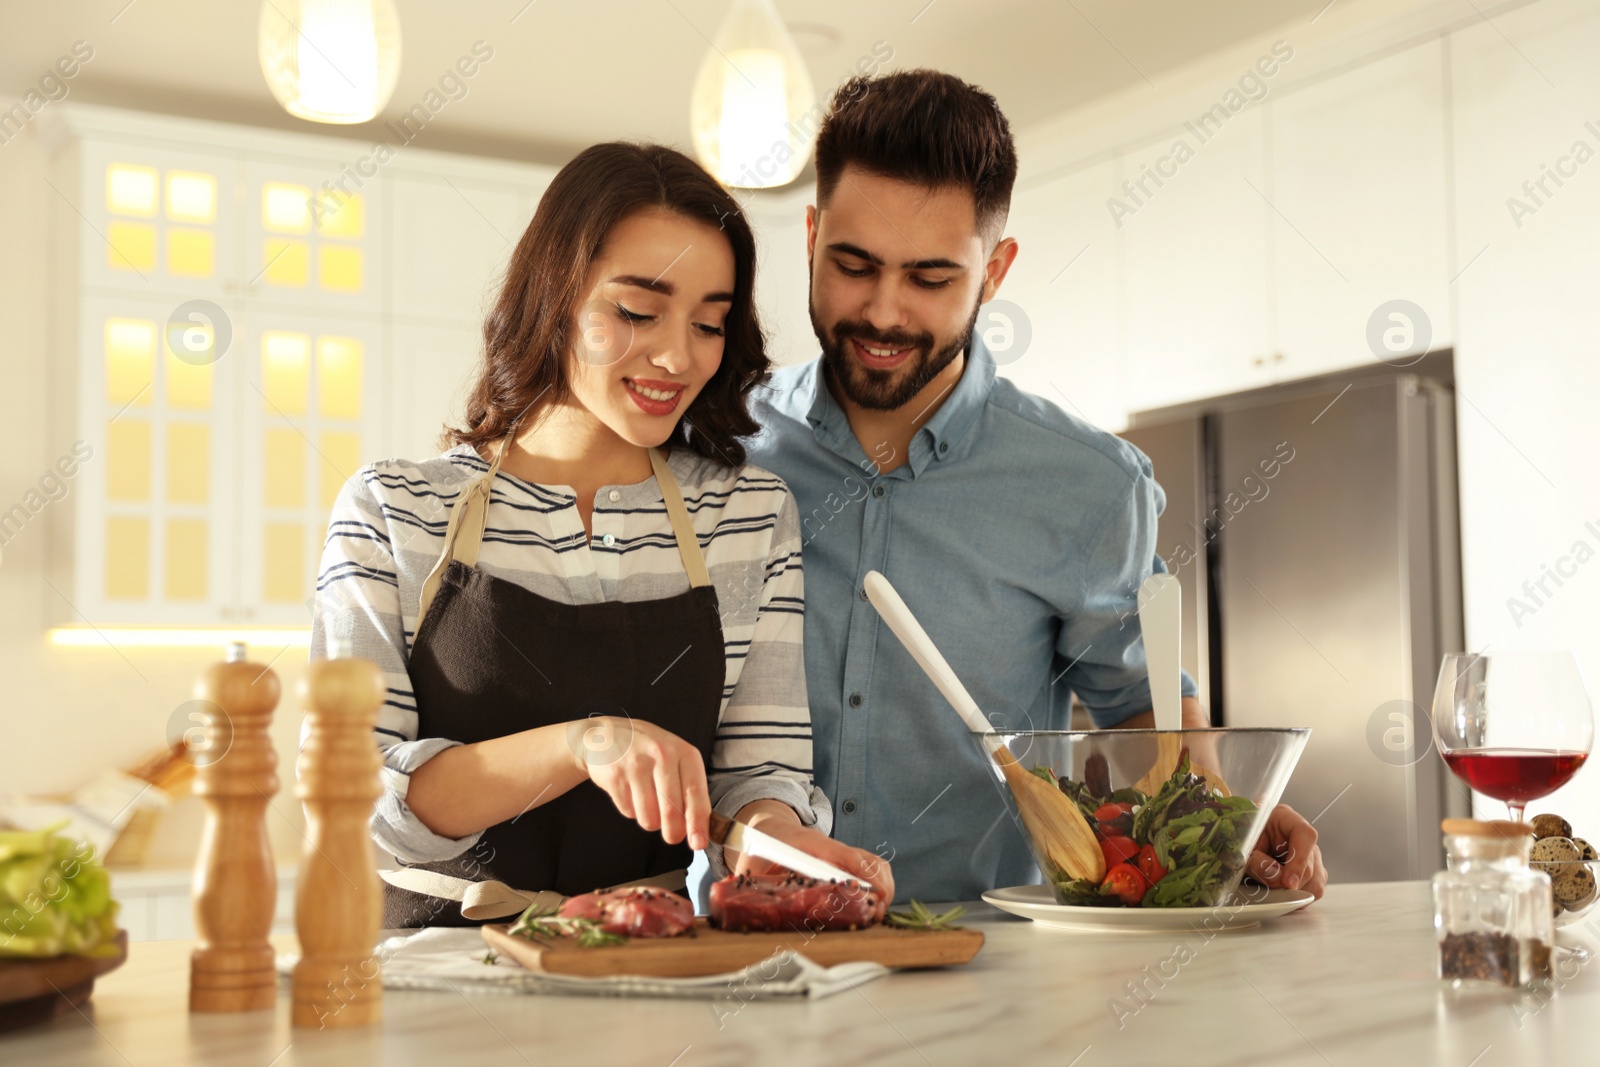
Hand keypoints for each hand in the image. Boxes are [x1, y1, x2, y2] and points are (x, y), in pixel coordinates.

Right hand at [569, 716, 711, 849]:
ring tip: (647, 803)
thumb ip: (689, 790)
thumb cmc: (651, 752)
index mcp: (684, 752)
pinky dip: (631, 810)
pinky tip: (630, 792)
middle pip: (672, 811)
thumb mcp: (676, 760)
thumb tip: (699, 832)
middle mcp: (662, 755)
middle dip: (673, 832)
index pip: (695, 793)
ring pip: (649, 817)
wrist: (608, 736)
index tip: (698, 844)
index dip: (698, 823)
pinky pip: (628, 811)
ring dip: (650, 820)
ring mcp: (636, 765)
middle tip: (672, 836)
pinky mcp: (615, 776)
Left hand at [732, 800, 895, 913]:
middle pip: (871, 861)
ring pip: (876, 864)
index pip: (847, 857)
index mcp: (810, 846)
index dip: (866, 877)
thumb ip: (757, 886)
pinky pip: (871, 868)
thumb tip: (756, 912)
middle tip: (876, 915)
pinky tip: (872, 904)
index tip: (877, 897)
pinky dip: (879, 885)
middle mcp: (831, 847)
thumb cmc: (760, 846)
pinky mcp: (844, 860)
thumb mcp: (752, 867)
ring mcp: (840, 852)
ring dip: (884, 888)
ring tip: (877, 913)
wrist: (767, 825)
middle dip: (882, 889)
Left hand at [1244, 803, 1327, 899]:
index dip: (1299, 861)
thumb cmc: (1241, 840)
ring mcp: (1311, 856)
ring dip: (1293, 893)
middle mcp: (1303, 838)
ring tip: (1270, 888)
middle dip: (1289, 883)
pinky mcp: (1311, 873)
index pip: (1305, 835)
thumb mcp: (1243, 848)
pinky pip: (1311, 891)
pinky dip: (1295, 898)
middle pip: (1311, 866)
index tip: (1288, 883)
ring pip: (1314, 883)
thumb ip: (1257, 862)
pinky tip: (1279, 892)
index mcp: (1287, 819)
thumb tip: (1277, 878)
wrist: (1236, 843)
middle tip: (1268, 888)